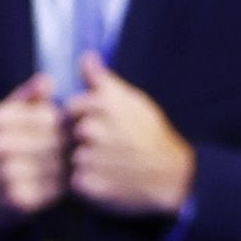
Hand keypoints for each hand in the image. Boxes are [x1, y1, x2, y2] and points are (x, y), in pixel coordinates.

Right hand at [0, 76, 68, 227]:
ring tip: (71, 164)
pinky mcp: (17, 199)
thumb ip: (25, 98)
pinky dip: (63, 186)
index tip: (68, 130)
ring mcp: (6, 173)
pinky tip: (61, 182)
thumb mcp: (0, 118)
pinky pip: (55, 188)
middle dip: (70, 145)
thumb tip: (48, 80)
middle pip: (57, 140)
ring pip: (60, 164)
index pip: (50, 116)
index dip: (65, 123)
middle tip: (78, 150)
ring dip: (69, 165)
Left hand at [68, 54, 197, 217]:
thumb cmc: (150, 134)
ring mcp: (88, 157)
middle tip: (110, 147)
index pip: (71, 107)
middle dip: (84, 140)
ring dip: (86, 161)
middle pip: (68, 132)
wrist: (172, 175)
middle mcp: (92, 129)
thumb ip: (103, 80)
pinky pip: (76, 180)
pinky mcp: (87, 184)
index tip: (104, 125)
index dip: (84, 118)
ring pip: (71, 157)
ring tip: (111, 163)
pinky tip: (108, 178)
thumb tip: (85, 57)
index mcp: (102, 104)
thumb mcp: (132, 100)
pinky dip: (88, 182)